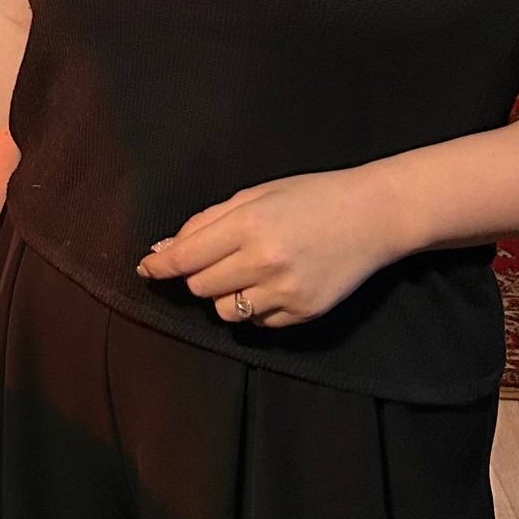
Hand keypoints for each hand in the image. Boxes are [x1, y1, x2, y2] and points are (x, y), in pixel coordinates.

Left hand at [135, 166, 404, 327]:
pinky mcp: (303, 313)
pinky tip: (274, 283)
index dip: (160, 265)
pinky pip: (259, 323)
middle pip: (201, 287)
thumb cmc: (310, 197)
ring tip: (247, 272)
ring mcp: (286, 292)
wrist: (372, 216)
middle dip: (199, 275)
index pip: (186, 257)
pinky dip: (256, 307)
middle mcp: (264, 262)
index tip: (145, 268)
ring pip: (226, 312)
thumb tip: (164, 250)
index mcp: (248, 225)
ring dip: (226, 295)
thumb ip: (207, 222)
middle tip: (218, 257)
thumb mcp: (255, 195)